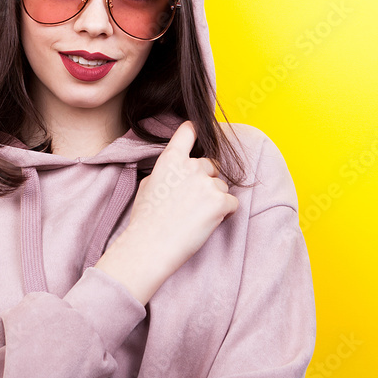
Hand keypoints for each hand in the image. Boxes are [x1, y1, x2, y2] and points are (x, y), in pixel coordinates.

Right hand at [94, 121, 238, 303]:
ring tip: (196, 216)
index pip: (188, 131)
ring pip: (221, 186)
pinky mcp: (220, 202)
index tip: (198, 131)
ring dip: (215, 199)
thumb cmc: (145, 219)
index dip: (195, 131)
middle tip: (193, 201)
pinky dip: (224, 213)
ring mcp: (207, 183)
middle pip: (211, 165)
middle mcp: (191, 166)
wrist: (150, 246)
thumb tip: (177, 170)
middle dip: (207, 179)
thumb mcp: (148, 185)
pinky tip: (208, 223)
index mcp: (170, 159)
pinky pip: (232, 203)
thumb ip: (166, 171)